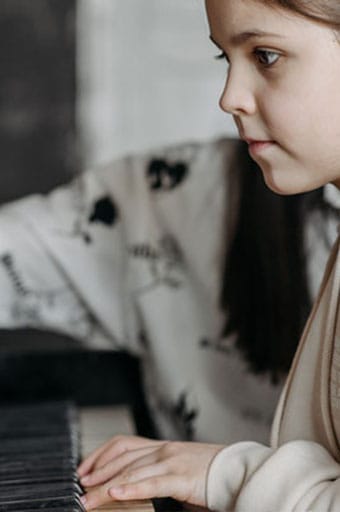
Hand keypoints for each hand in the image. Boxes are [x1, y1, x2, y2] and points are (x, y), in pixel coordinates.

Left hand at [77, 435, 223, 510]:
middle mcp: (164, 450)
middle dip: (98, 471)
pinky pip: (152, 483)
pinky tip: (115, 494)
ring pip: (132, 470)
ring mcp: (172, 461)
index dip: (101, 455)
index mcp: (162, 447)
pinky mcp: (182, 477)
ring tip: (89, 498)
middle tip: (80, 485)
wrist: (239, 471)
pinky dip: (131, 488)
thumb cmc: (211, 475)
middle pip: (123, 457)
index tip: (85, 469)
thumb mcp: (178, 471)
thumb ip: (157, 476)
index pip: (123, 444)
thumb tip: (134, 488)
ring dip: (106, 485)